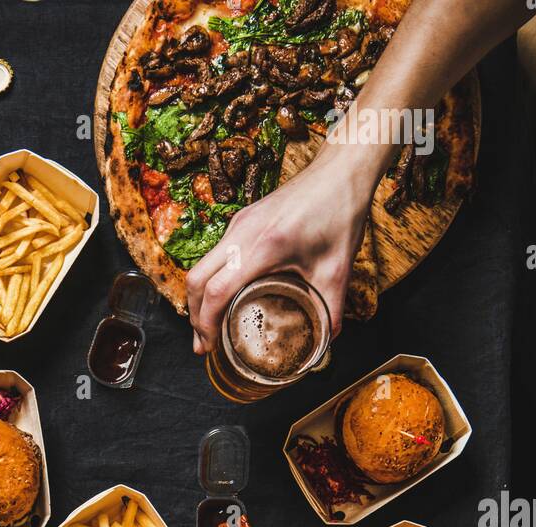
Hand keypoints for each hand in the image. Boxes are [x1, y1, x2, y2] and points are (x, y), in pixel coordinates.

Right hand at [186, 143, 373, 354]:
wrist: (341, 170)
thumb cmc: (340, 213)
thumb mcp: (338, 269)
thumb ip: (330, 311)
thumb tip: (325, 342)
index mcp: (263, 246)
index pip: (216, 290)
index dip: (206, 323)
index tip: (210, 346)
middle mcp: (242, 233)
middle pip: (196, 280)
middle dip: (194, 316)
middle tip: (203, 345)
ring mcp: (238, 224)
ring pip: (201, 266)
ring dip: (200, 299)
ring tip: (210, 327)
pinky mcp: (242, 220)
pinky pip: (216, 255)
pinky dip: (211, 280)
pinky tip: (225, 297)